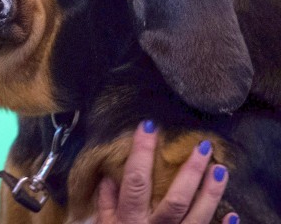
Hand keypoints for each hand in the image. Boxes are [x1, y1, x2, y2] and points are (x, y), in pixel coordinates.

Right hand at [95, 121, 238, 223]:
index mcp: (129, 220)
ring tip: (221, 169)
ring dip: (211, 193)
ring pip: (197, 217)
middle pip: (174, 199)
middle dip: (190, 172)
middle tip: (203, 147)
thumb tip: (107, 177)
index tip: (149, 126)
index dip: (142, 152)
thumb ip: (105, 205)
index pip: (135, 181)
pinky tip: (234, 214)